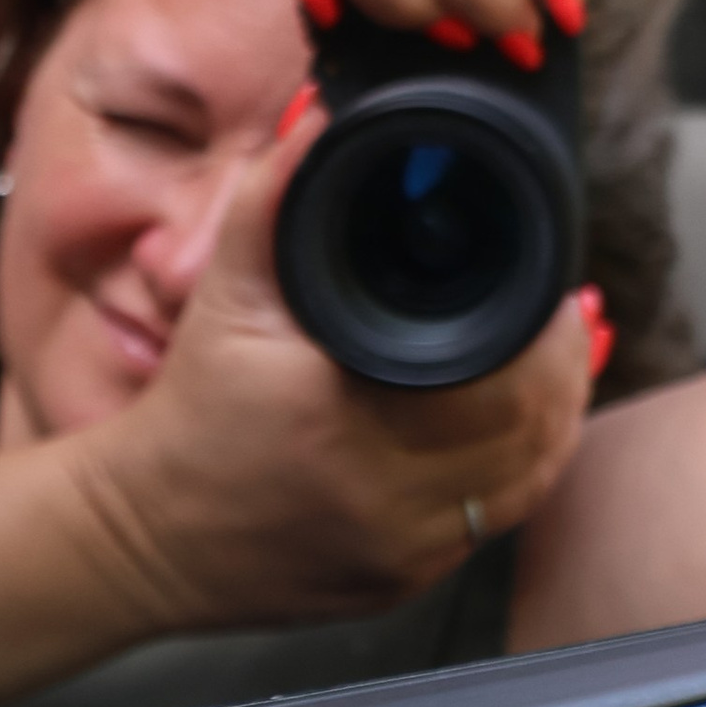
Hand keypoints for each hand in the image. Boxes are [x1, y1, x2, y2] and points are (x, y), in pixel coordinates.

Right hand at [65, 95, 592, 633]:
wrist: (142, 535)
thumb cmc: (187, 413)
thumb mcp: (223, 295)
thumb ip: (274, 201)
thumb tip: (324, 121)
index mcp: (350, 422)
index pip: (506, 378)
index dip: (548, 332)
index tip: (554, 290)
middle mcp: (384, 501)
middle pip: (532, 433)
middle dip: (561, 372)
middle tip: (563, 322)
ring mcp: (399, 554)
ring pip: (522, 485)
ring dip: (549, 425)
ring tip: (552, 371)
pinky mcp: (401, 585)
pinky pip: (486, 528)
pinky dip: (508, 477)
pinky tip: (511, 436)